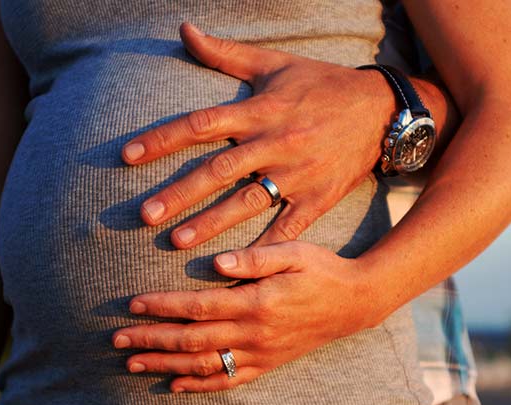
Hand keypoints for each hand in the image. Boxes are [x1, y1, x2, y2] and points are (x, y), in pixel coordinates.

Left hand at [111, 242, 380, 391]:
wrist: (354, 303)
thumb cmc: (322, 270)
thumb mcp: (294, 252)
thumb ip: (255, 258)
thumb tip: (216, 263)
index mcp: (256, 302)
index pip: (198, 306)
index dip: (163, 306)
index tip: (132, 304)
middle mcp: (254, 333)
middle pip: (192, 339)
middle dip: (151, 339)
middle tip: (117, 340)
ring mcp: (260, 354)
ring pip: (204, 364)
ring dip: (165, 364)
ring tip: (132, 364)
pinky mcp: (267, 364)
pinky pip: (228, 380)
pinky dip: (199, 386)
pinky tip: (174, 385)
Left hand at [122, 22, 391, 247]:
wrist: (383, 110)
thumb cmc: (323, 84)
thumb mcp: (276, 64)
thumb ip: (226, 54)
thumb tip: (184, 29)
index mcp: (261, 111)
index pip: (202, 124)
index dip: (163, 138)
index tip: (127, 156)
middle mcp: (275, 143)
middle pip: (219, 171)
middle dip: (179, 193)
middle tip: (144, 215)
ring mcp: (297, 175)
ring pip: (247, 203)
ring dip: (210, 224)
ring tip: (176, 243)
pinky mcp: (317, 199)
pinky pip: (286, 229)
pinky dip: (261, 249)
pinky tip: (235, 268)